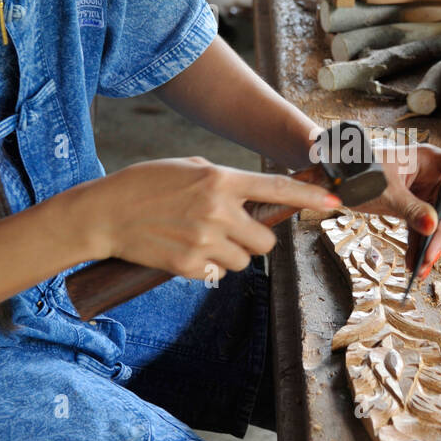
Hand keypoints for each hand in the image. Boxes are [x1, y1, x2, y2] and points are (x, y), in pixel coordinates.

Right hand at [82, 158, 340, 279]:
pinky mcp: (190, 266)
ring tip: (201, 239)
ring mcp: (205, 241)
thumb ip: (223, 180)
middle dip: (255, 239)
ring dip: (231, 254)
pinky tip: (185, 250)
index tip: (336, 202)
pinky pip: (218, 273)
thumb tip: (251, 196)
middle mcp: (218, 210)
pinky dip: (207, 266)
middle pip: (266, 239)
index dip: (310, 196)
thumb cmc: (144, 185)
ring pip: (245, 260)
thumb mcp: (187, 167)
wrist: (104, 214)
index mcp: (220, 180)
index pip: (277, 188)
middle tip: (232, 231)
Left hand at [355, 143, 440, 280]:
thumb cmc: (358, 170)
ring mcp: (425, 191)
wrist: (340, 178)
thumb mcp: (385, 191)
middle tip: (430, 255)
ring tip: (421, 267)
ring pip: (439, 220)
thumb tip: (431, 225)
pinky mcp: (416, 206)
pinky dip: (419, 245)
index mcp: (429, 159)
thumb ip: (409, 208)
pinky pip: (424, 227)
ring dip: (431, 245)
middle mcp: (432, 174)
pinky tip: (413, 262)